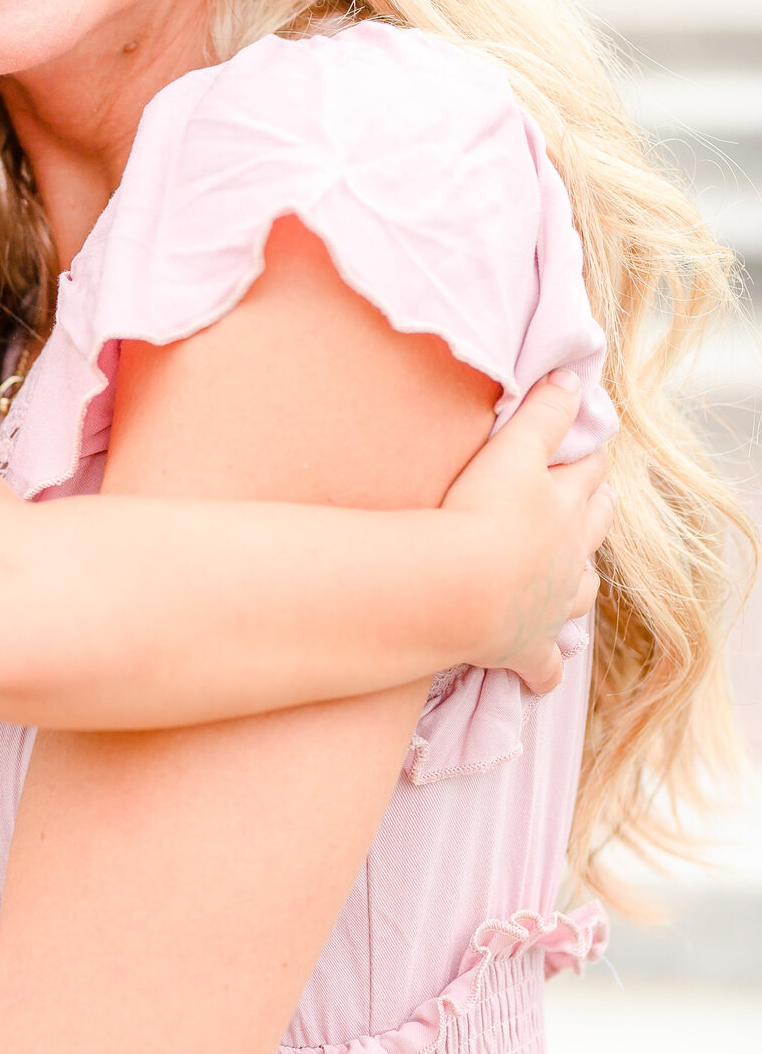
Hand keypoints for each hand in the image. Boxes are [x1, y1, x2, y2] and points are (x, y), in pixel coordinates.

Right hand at [442, 370, 613, 693]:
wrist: (459, 588)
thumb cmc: (480, 514)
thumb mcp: (511, 450)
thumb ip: (543, 411)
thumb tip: (572, 376)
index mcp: (567, 506)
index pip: (588, 472)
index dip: (586, 456)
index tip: (582, 448)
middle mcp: (570, 557)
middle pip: (594, 528)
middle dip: (593, 513)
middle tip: (583, 504)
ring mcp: (554, 605)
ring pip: (581, 593)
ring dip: (578, 582)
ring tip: (570, 578)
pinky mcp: (529, 648)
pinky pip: (544, 668)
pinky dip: (546, 671)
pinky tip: (542, 676)